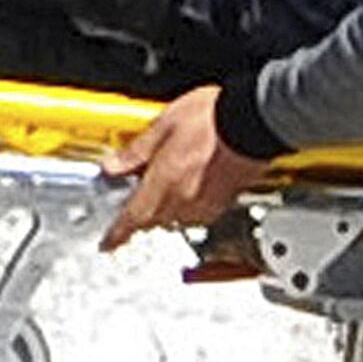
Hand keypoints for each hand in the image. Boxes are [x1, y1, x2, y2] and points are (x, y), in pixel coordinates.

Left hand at [102, 85, 271, 247]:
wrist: (253, 119)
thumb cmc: (212, 118)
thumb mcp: (163, 126)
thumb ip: (136, 151)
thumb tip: (113, 166)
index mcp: (163, 183)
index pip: (132, 219)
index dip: (117, 234)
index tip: (109, 242)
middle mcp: (184, 200)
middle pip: (154, 219)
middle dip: (143, 211)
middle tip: (140, 194)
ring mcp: (207, 203)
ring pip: (177, 217)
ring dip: (168, 206)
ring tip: (170, 181)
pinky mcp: (226, 200)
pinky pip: (200, 212)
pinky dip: (190, 202)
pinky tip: (193, 182)